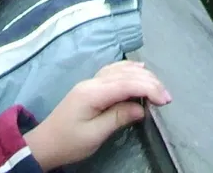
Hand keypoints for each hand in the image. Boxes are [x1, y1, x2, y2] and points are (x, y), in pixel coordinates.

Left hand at [24, 62, 170, 170]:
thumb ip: (118, 118)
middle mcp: (92, 82)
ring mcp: (91, 82)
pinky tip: (139, 68)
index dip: (148, 88)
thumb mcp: (94, 135)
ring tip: (159, 87)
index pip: (126, 83)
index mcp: (92, 93)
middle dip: (149, 82)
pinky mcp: (91, 87)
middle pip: (126, 74)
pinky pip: (114, 71)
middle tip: (167, 98)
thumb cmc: (69, 142)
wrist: (44, 144)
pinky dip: (129, 69)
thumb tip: (141, 108)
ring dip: (142, 75)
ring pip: (121, 70)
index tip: (165, 100)